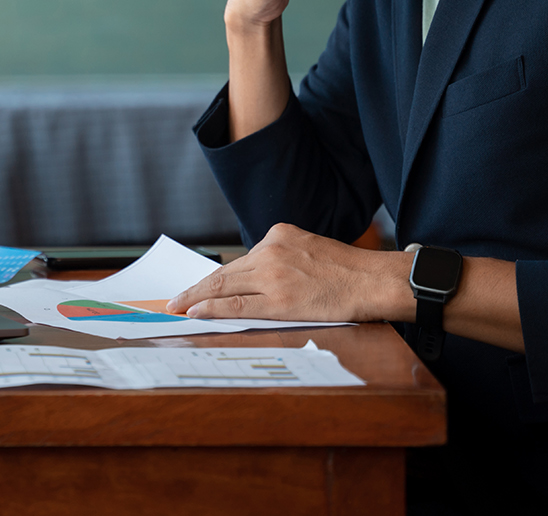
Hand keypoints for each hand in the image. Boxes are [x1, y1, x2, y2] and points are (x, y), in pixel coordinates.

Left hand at [165, 223, 411, 322]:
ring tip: (179, 308)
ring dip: (198, 298)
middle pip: (225, 272)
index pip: (239, 260)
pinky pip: (237, 305)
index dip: (214, 276)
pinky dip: (212, 308)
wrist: (372, 281)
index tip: (196, 285)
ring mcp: (273, 274)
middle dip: (197, 287)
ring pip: (225, 287)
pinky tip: (196, 312)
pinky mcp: (279, 299)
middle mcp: (272, 250)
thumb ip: (282, 257)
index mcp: (279, 235)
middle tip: (175, 298)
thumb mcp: (309, 248)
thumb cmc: (347, 271)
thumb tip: (256, 278)